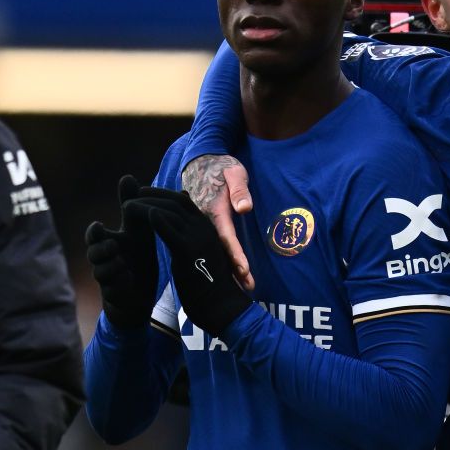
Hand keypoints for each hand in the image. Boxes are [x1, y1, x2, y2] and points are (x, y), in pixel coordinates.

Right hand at [85, 175, 158, 328]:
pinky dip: (119, 282)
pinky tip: (128, 277)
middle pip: (92, 252)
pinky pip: (110, 289)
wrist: (143, 292)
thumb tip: (127, 176)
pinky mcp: (114, 294)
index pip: (96, 234)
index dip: (95, 230)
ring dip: (110, 265)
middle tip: (113, 244)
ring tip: (122, 261)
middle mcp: (105, 259)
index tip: (100, 224)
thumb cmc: (139, 255)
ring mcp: (107, 277)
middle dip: (98, 248)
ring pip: (99, 271)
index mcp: (111, 242)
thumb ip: (133, 205)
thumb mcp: (139, 229)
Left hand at [132, 187, 250, 337]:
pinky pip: (168, 228)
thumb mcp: (200, 257)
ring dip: (146, 205)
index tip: (143, 194)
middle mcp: (204, 228)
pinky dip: (154, 218)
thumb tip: (176, 235)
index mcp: (207, 229)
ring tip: (128, 206)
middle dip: (151, 196)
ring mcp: (198, 237)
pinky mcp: (188, 250)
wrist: (221, 306)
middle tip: (130, 196)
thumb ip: (189, 242)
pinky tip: (140, 215)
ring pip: (168, 211)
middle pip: (175, 201)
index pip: (183, 201)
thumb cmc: (208, 285)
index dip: (161, 195)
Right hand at [181, 154, 254, 289]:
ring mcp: (202, 224)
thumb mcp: (235, 172)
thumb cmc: (221, 167)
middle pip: (219, 250)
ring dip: (227, 268)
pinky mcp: (202, 225)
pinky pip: (211, 243)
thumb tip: (245, 208)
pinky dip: (220, 257)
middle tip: (248, 287)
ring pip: (214, 249)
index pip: (226, 237)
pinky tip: (228, 272)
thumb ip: (239, 190)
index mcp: (214, 210)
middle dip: (233, 270)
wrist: (200, 161)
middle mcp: (205, 221)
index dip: (234, 255)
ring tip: (241, 286)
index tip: (244, 271)